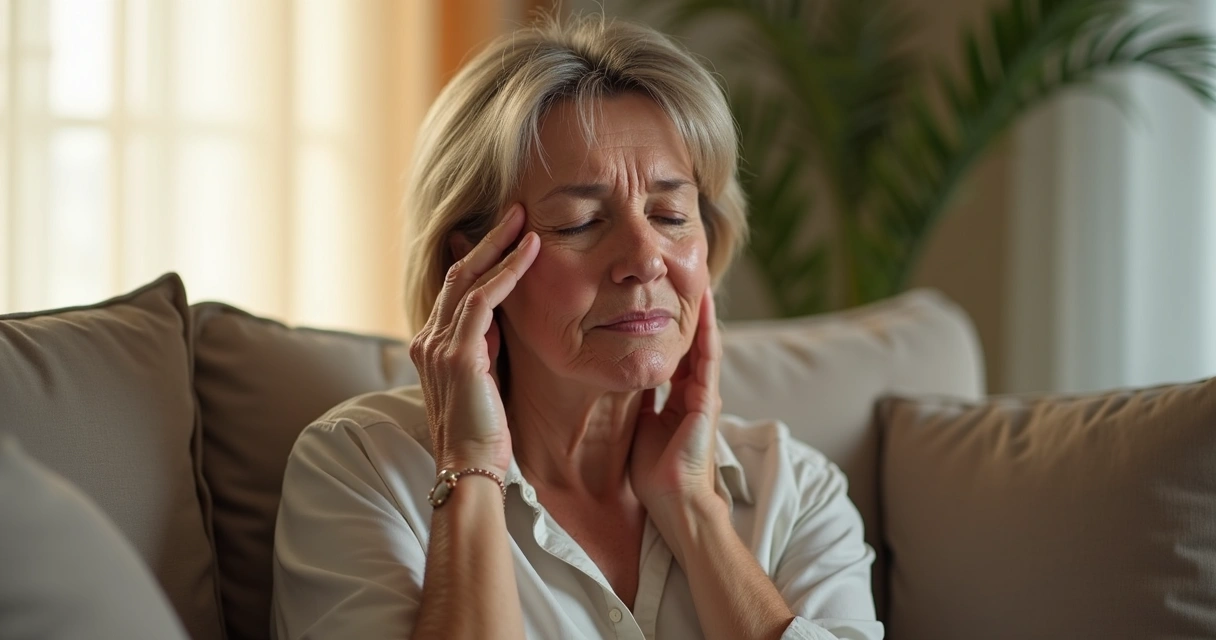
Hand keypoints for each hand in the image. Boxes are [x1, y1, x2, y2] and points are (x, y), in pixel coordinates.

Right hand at [409, 204, 538, 476]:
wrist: (469, 471)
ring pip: (467, 279)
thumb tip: (499, 322)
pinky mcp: (457, 355)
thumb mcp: (484, 382)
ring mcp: (437, 346)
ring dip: (499, 246)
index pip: (453, 290)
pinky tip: (528, 253)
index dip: (478, 258)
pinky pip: (482, 299)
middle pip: (455, 274)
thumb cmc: (484, 435)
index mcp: (431, 347)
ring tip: (525, 220)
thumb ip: (485, 349)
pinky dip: (507, 272)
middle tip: (515, 210)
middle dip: (488, 239)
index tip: (504, 233)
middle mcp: (427, 341)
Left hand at [629, 288, 723, 514]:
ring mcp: (703, 395)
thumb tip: (618, 381)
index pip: (676, 357)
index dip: (670, 330)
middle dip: (687, 315)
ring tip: (698, 281)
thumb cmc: (654, 475)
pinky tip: (705, 304)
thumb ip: (637, 404)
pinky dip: (707, 329)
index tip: (661, 302)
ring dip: (702, 313)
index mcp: (678, 402)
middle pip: (691, 345)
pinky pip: (708, 357)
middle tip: (681, 280)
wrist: (674, 501)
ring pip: (703, 344)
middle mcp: (694, 394)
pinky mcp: (707, 399)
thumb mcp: (639, 428)